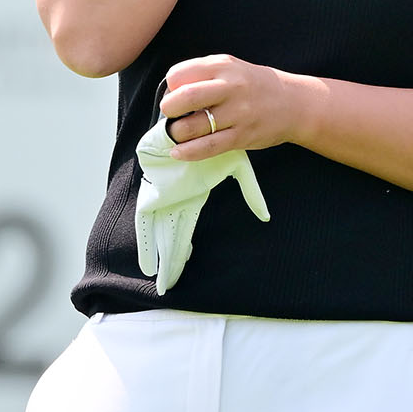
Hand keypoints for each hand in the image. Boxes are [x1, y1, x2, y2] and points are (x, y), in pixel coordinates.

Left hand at [135, 118, 269, 293]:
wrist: (191, 125)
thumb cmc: (214, 141)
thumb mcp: (236, 167)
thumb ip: (250, 190)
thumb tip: (266, 216)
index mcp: (192, 196)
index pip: (187, 226)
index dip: (184, 248)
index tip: (184, 265)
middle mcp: (176, 200)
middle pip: (174, 236)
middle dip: (171, 260)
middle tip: (167, 286)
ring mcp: (164, 199)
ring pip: (160, 234)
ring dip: (160, 258)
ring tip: (160, 283)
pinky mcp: (154, 196)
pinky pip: (147, 223)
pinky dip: (147, 244)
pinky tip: (147, 264)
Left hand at [160, 54, 299, 160]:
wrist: (294, 103)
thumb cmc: (254, 85)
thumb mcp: (230, 67)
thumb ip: (202, 74)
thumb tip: (169, 94)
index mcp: (223, 65)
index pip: (179, 74)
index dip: (170, 87)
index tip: (175, 95)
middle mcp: (230, 87)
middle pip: (184, 97)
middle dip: (169, 109)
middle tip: (172, 115)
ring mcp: (237, 113)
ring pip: (192, 127)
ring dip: (176, 133)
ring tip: (178, 134)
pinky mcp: (242, 136)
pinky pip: (208, 147)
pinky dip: (187, 152)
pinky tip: (178, 152)